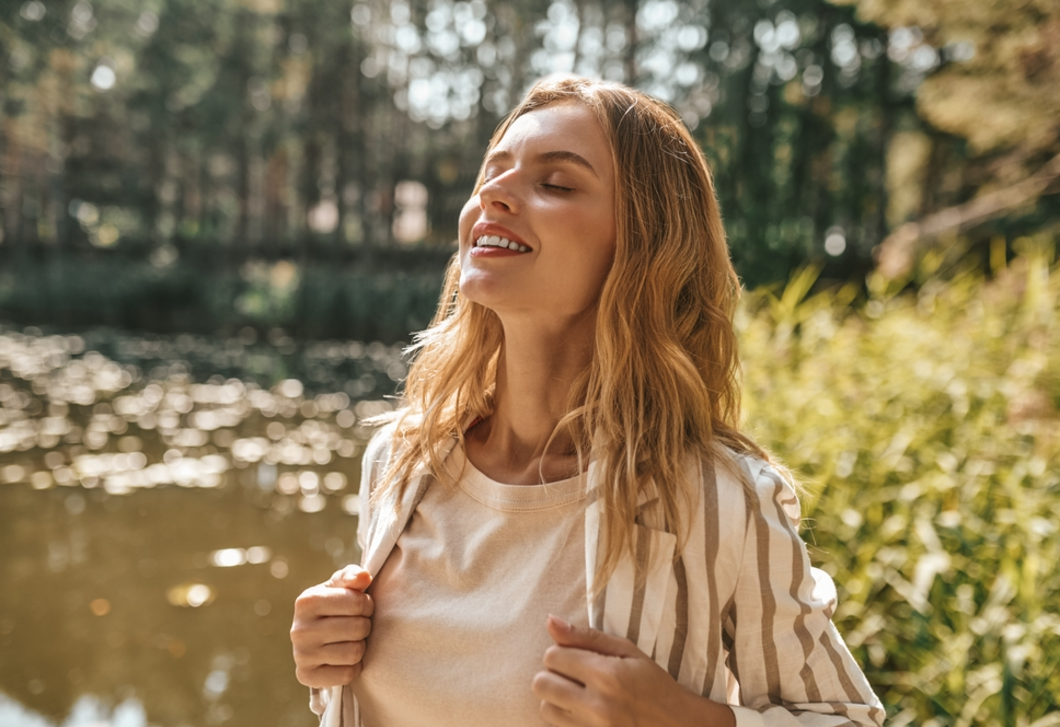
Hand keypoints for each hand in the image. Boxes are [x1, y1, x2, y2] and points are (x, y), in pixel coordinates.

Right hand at [290, 565, 373, 687]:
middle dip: (365, 626)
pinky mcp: (306, 676)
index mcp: (307, 601)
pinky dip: (353, 667)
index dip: (367, 605)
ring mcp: (301, 655)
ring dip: (360, 646)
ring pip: (354, 653)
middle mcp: (299, 629)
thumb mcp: (341, 585)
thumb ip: (353, 576)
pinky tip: (343, 658)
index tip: (362, 606)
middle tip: (358, 624)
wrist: (316, 634)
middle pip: (358, 628)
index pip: (357, 603)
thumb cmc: (335, 603)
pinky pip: (347, 675)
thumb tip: (364, 577)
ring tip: (350, 640)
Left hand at [532, 616, 735, 726]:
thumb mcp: (627, 651)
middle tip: (574, 674)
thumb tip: (550, 620)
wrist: (677, 725)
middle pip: (542, 683)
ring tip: (578, 693)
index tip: (577, 656)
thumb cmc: (653, 684)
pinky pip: (557, 726)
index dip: (561, 651)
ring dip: (556, 697)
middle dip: (553, 673)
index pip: (553, 656)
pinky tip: (582, 710)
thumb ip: (586, 636)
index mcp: (606, 675)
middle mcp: (596, 705)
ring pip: (545, 708)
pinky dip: (563, 716)